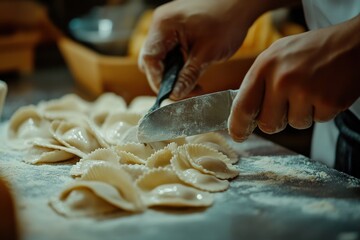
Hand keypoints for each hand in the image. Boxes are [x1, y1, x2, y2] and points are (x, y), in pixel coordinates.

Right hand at [138, 0, 264, 99]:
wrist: (241, 3)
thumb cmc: (227, 22)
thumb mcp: (207, 54)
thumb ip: (188, 76)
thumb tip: (175, 95)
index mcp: (164, 26)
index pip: (149, 60)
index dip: (158, 81)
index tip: (172, 94)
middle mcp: (161, 23)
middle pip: (152, 59)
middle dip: (165, 78)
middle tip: (183, 91)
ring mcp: (168, 24)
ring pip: (161, 56)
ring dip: (174, 72)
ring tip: (192, 82)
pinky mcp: (177, 27)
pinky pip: (171, 49)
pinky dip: (179, 63)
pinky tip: (193, 70)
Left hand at [228, 15, 359, 141]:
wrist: (352, 42)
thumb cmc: (310, 50)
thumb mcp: (276, 55)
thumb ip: (258, 81)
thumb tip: (243, 113)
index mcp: (264, 66)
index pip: (242, 106)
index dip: (238, 126)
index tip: (238, 135)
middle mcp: (282, 79)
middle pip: (268, 124)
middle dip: (276, 120)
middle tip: (288, 103)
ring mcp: (306, 91)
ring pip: (294, 124)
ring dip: (302, 113)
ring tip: (310, 89)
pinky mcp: (328, 102)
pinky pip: (317, 121)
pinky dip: (321, 110)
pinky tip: (324, 91)